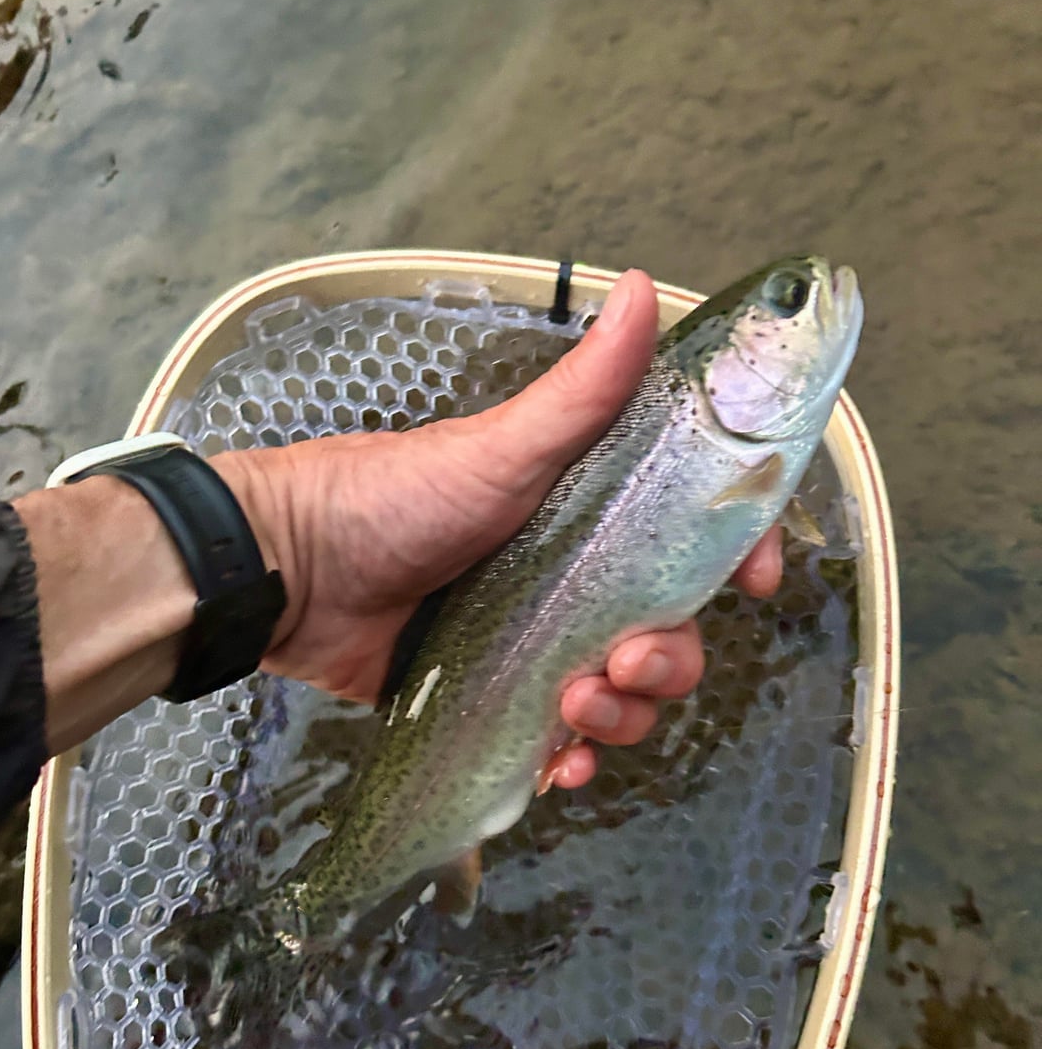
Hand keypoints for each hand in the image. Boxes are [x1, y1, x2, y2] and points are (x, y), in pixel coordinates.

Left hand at [218, 270, 782, 789]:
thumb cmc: (394, 496)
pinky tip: (562, 762)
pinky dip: (575, 759)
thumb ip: (583, 390)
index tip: (756, 583)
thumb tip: (644, 287)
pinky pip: (564, 742)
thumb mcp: (500, 446)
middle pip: (670, 632)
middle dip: (668, 661)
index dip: (739, 557)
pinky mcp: (499, 701)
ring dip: (623, 714)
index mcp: (591, 513)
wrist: (293, 575)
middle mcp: (576, 579)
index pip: (693, 536)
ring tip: (572, 706)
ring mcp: (538, 644)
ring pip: (626, 694)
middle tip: (622, 663)